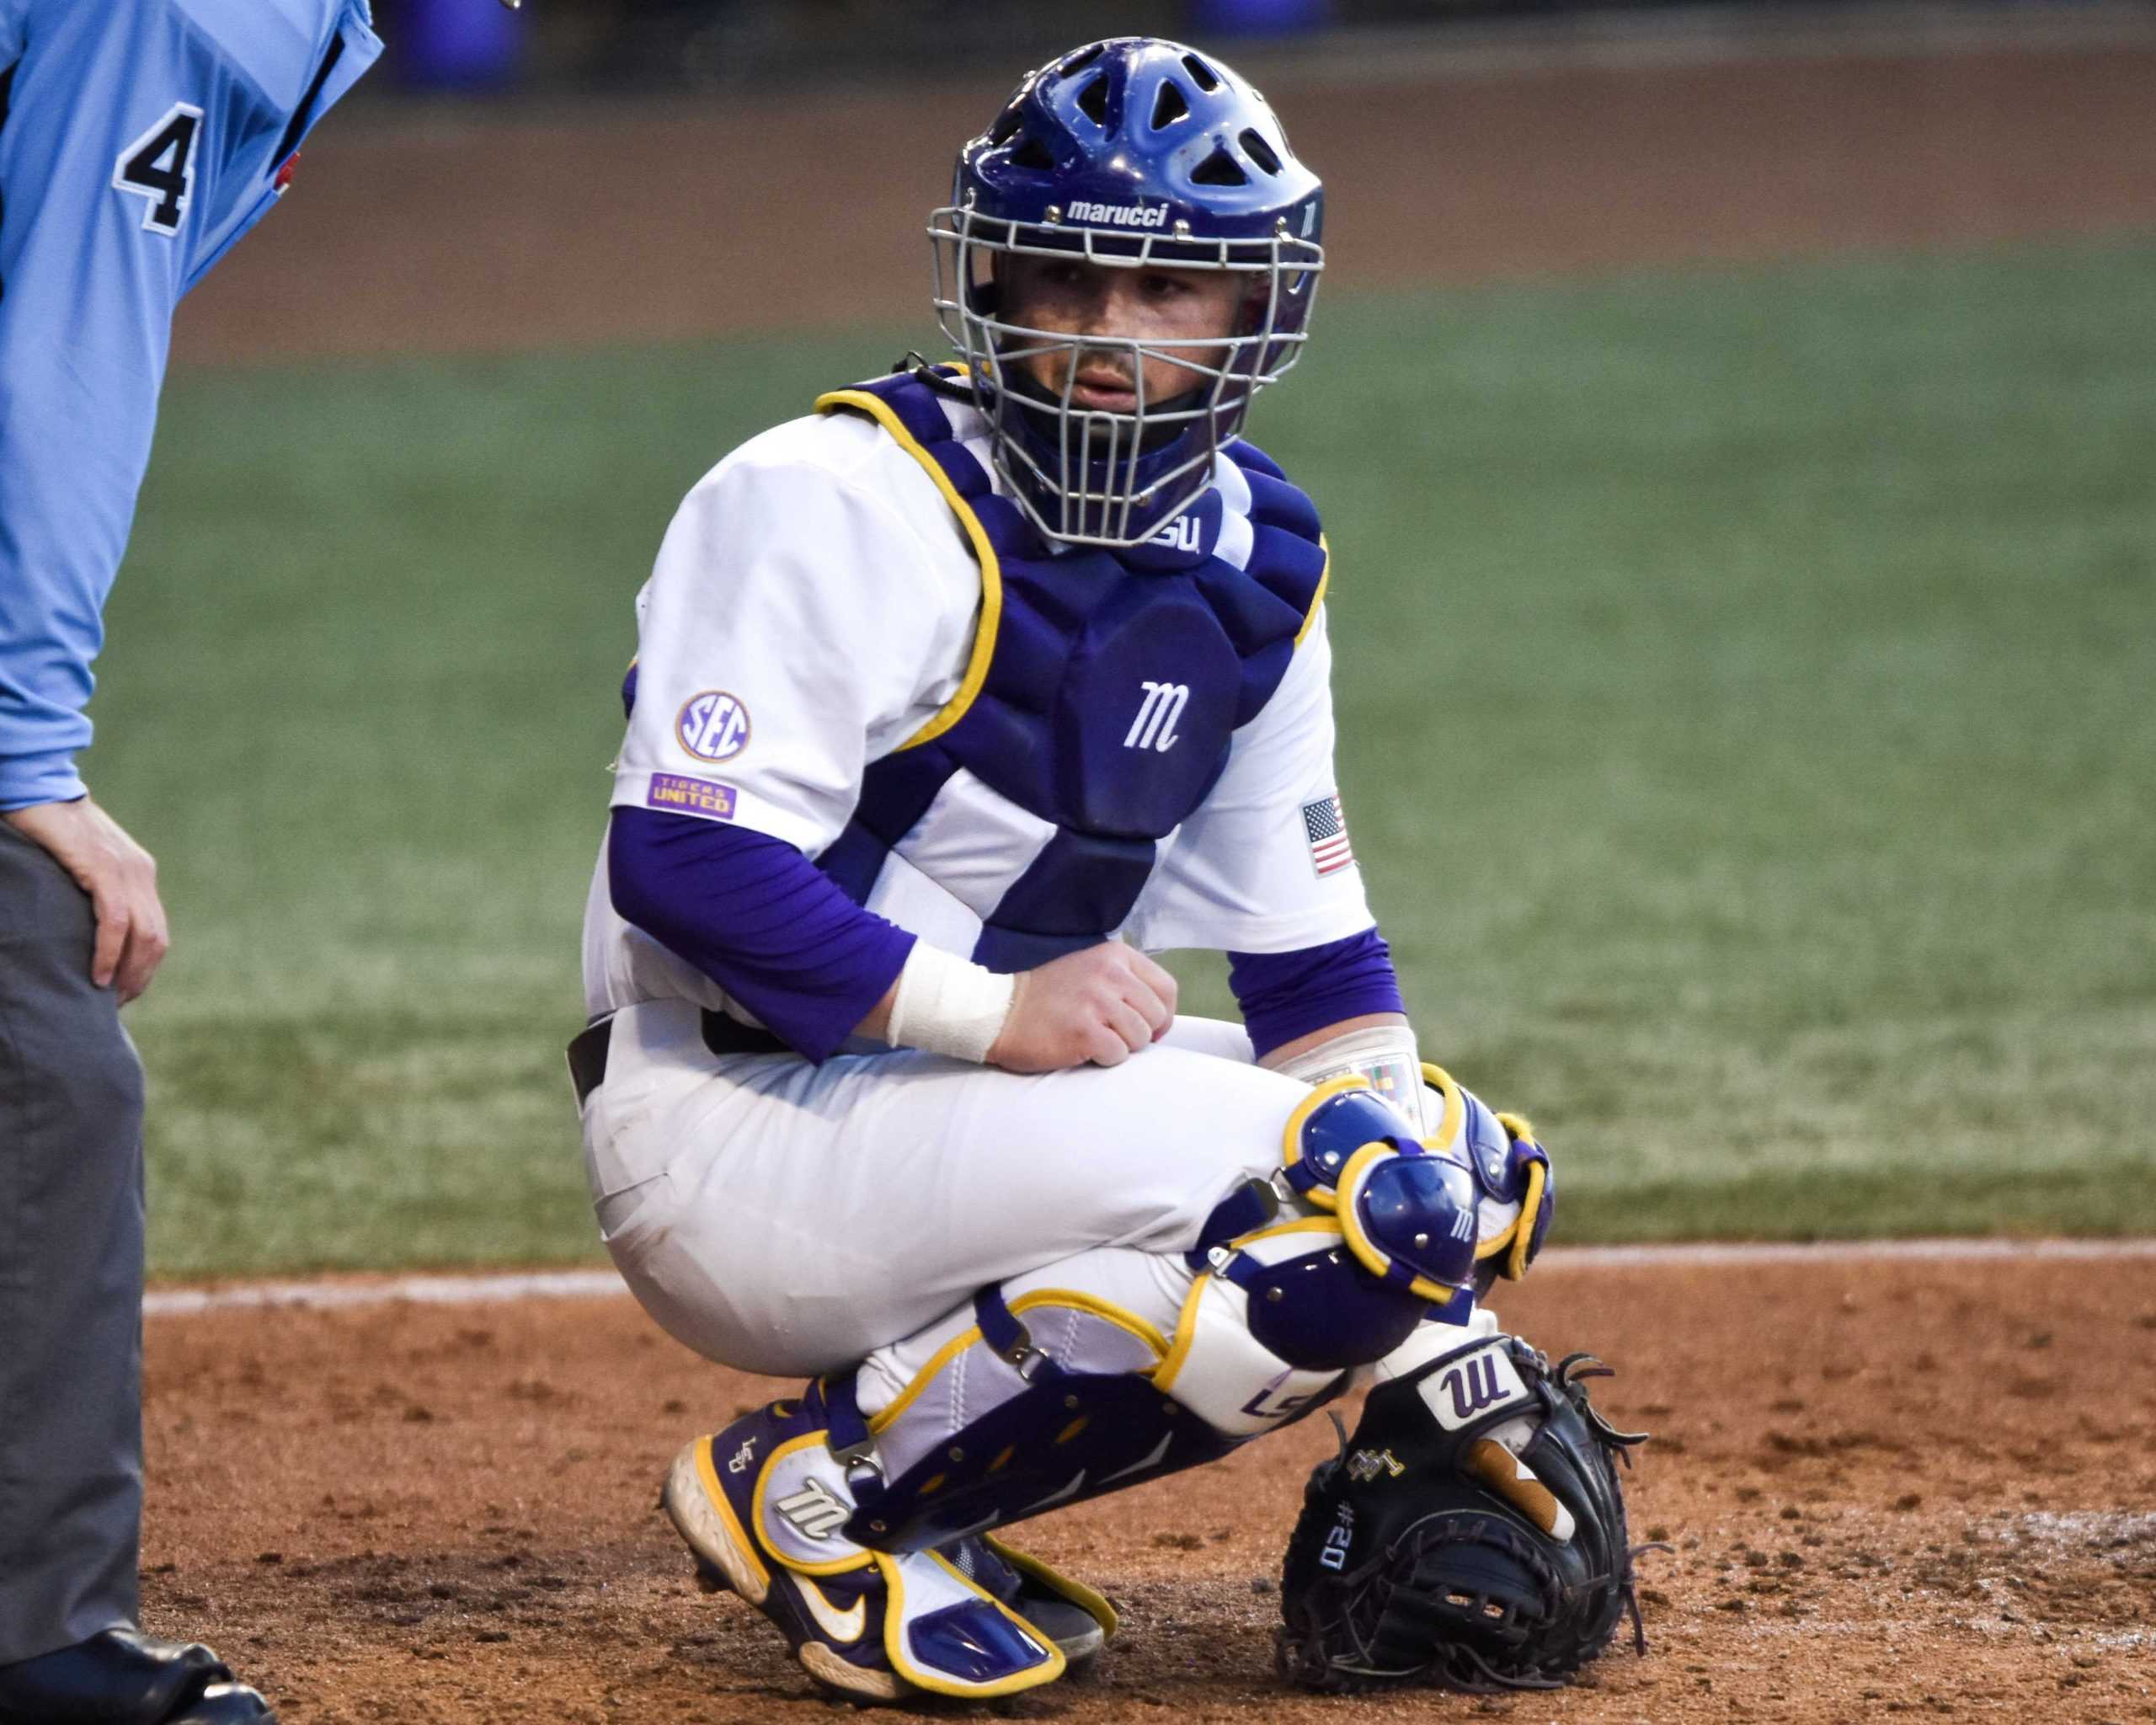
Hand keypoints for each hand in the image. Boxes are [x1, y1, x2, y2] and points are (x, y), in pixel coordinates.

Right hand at [2, 796, 169, 1001]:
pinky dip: (110, 951)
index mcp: (139, 874)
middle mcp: (140, 873)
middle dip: (140, 976)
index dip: (144, 967)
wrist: (36, 787)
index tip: (123, 992)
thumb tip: (83, 933)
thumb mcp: (79, 867)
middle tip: (117, 1004)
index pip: (156, 932)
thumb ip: (91, 894)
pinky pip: (115, 920)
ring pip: (143, 934)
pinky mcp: (102, 867)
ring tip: (107, 996)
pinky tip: (97, 974)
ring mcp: (125, 869)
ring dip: (129, 971)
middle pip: (156, 939)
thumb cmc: (48, 831)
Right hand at [986, 941, 1177, 1072]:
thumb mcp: (1091, 971)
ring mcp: (1096, 1001)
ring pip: (1140, 1037)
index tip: (1148, 1028)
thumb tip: (1162, 1019)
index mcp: (1115, 955)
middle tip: (1113, 1036)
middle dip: (1141, 1034)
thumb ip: (1126, 982)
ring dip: (1121, 1047)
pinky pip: (1118, 1055)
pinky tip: (1083, 1049)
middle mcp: (1109, 973)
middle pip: (1157, 1015)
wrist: (1000, 1012)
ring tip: (1094, 1039)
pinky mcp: (1084, 1031)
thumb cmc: (1049, 998)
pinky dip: (1104, 1059)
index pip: (1167, 988)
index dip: (1163, 1016)